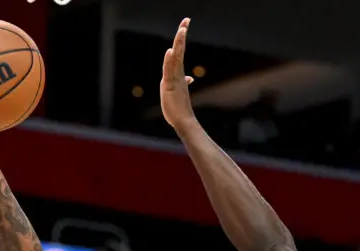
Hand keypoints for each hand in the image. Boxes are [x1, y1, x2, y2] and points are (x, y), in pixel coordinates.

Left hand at [160, 18, 197, 134]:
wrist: (183, 120)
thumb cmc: (180, 108)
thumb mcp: (178, 91)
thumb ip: (183, 82)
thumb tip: (190, 78)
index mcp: (178, 73)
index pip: (179, 52)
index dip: (181, 39)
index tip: (184, 26)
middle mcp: (178, 73)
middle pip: (180, 50)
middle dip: (182, 35)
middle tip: (186, 20)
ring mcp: (174, 78)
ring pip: (176, 57)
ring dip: (178, 43)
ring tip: (182, 29)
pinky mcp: (169, 85)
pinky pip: (169, 70)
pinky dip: (169, 61)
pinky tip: (170, 51)